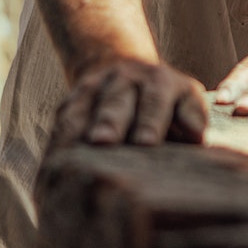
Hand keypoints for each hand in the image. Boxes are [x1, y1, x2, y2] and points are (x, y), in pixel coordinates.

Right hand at [48, 57, 207, 149]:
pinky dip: (55, 150)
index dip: (150, 121)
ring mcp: (93, 89)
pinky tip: (50, 176)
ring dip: (75, 137)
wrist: (124, 70)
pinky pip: (60, 127)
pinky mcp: (69, 103)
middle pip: (116, 103)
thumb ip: (192, 116)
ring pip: (83, 113)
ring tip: (69, 165)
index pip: (155, 100)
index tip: (147, 142)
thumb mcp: (186, 98)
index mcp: (158, 81)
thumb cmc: (166, 100)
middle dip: (109, 122)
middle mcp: (124, 79)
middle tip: (104, 142)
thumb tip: (198, 137)